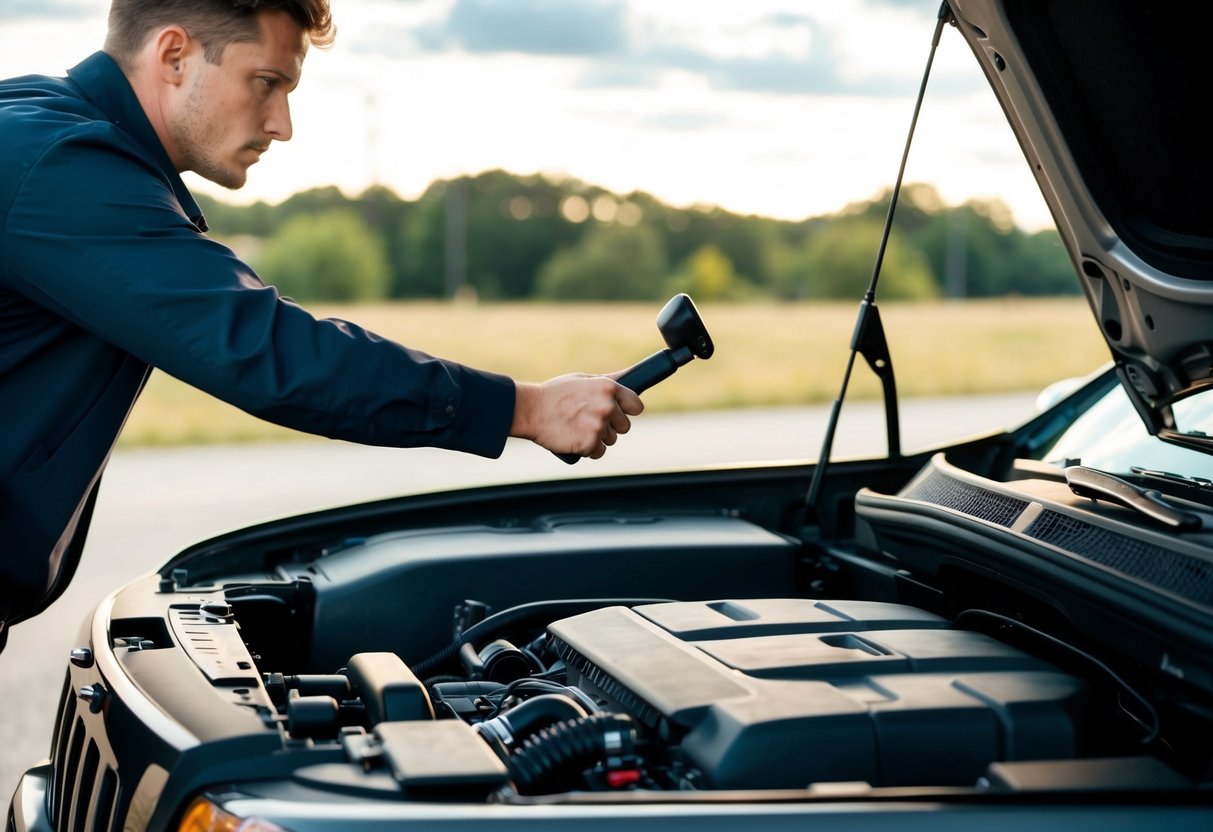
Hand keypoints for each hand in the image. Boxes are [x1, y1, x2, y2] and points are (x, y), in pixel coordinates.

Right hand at [511, 374, 643, 458]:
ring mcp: (599, 426)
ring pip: (610, 440)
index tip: (618, 413)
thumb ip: (608, 381)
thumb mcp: (582, 380)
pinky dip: (588, 450)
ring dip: (597, 438)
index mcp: (608, 387)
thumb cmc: (555, 393)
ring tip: (576, 428)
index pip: (636, 405)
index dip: (626, 411)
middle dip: (610, 426)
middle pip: (624, 426)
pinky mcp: (590, 443)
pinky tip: (574, 438)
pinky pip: (598, 452)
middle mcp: (607, 406)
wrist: (529, 410)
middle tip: (587, 420)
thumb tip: (632, 374)